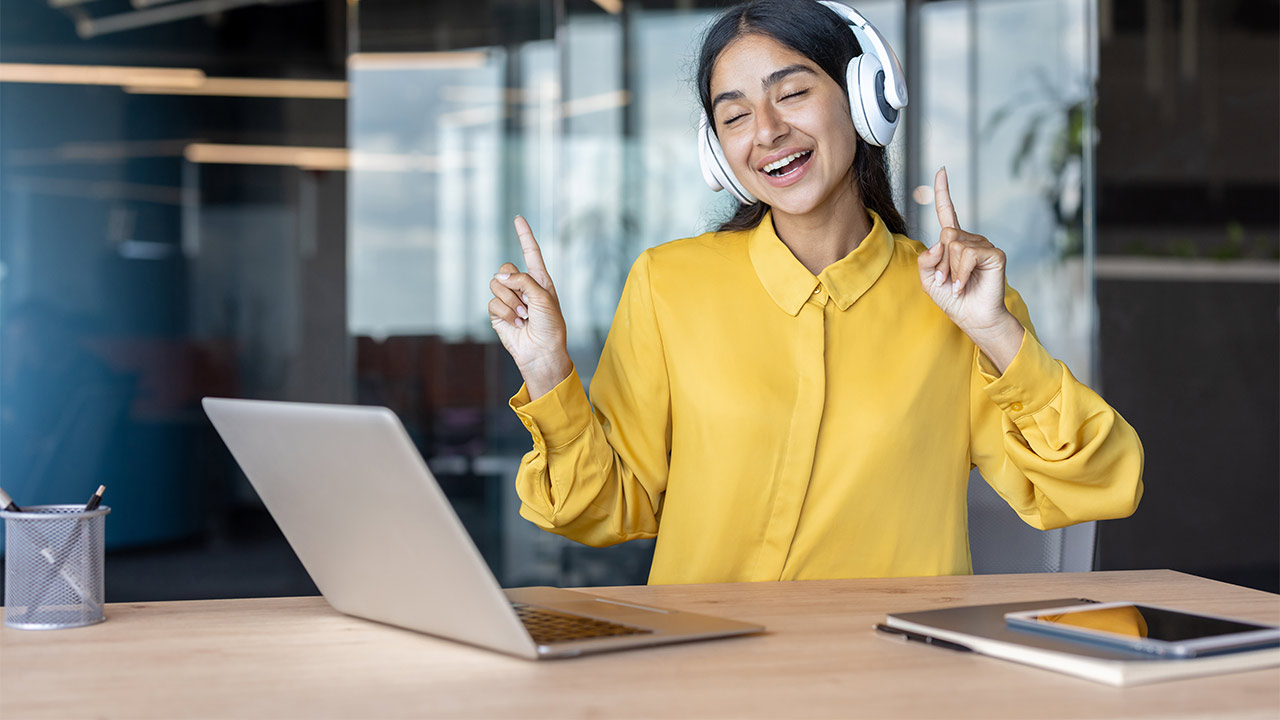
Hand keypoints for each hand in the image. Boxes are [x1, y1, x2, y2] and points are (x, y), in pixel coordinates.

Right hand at [489, 216, 571, 397]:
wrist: (542, 351)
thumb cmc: (550, 325)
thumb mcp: (543, 296)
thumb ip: (523, 280)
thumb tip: (499, 277)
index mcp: (539, 280)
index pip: (531, 252)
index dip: (524, 235)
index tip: (518, 218)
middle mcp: (523, 287)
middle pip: (506, 269)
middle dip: (514, 284)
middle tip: (527, 303)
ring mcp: (509, 300)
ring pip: (496, 285)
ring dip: (511, 301)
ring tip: (524, 316)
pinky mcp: (497, 313)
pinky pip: (492, 302)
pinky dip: (505, 313)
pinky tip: (516, 323)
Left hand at [917, 167, 1024, 371]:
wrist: (971, 317)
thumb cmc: (952, 298)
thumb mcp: (928, 279)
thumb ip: (925, 259)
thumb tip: (941, 242)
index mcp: (953, 242)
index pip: (947, 211)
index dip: (943, 191)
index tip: (942, 170)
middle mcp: (969, 239)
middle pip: (945, 235)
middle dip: (940, 262)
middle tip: (945, 281)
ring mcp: (983, 244)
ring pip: (954, 245)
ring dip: (950, 270)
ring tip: (956, 285)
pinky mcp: (995, 254)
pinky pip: (967, 254)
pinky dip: (960, 273)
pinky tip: (963, 285)